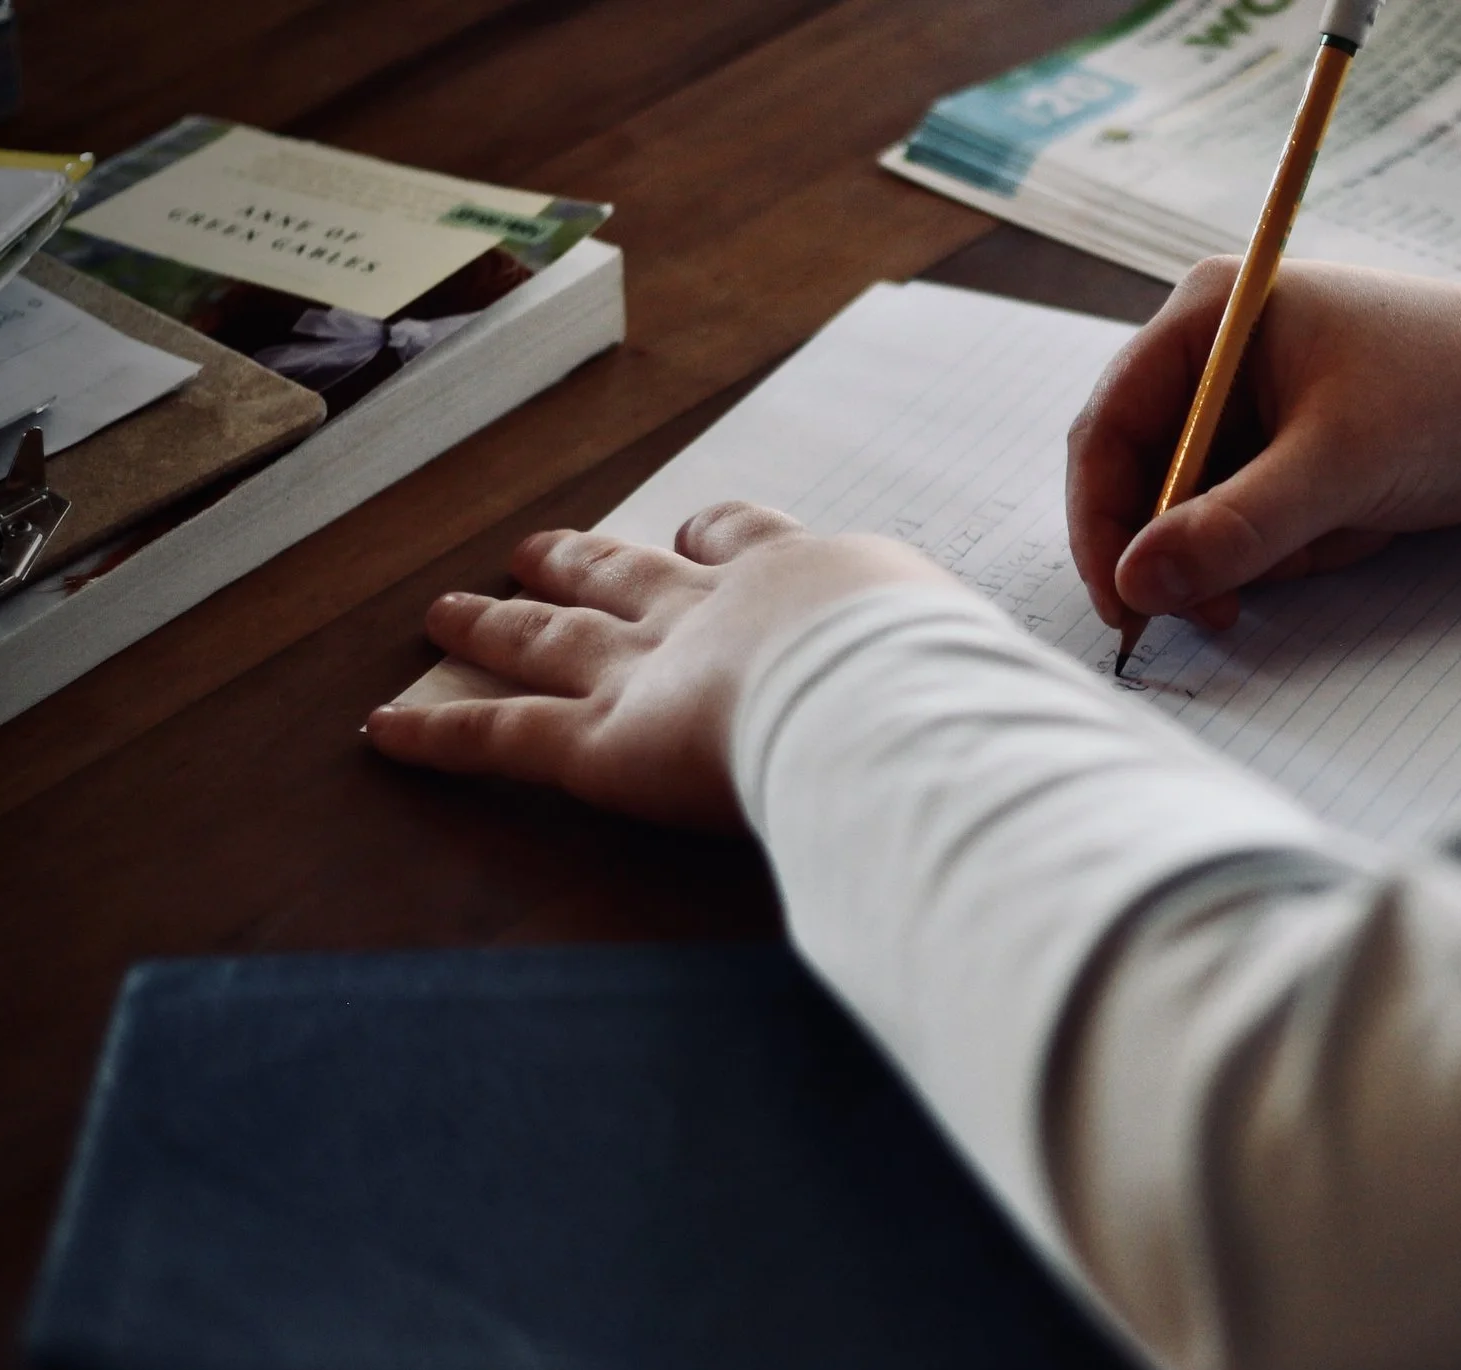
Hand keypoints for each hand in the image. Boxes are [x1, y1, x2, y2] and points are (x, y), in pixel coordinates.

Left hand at [365, 502, 956, 828]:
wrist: (894, 694)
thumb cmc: (963, 690)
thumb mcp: (990, 673)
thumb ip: (997, 698)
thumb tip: (1077, 746)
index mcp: (814, 583)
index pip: (747, 541)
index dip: (714, 538)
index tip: (694, 533)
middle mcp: (718, 608)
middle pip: (630, 573)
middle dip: (585, 560)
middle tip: (542, 546)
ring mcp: (652, 668)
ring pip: (552, 637)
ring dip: (497, 621)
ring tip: (449, 605)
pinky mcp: (603, 741)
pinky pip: (504, 734)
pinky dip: (441, 732)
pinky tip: (382, 732)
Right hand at [1067, 260, 1460, 629]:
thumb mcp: (1338, 469)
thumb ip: (1230, 531)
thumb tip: (1135, 585)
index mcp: (1217, 312)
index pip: (1113, 424)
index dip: (1104, 520)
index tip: (1122, 603)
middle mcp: (1230, 351)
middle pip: (1152, 476)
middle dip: (1192, 546)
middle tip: (1220, 609)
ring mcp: (1269, 404)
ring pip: (1209, 514)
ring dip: (1265, 550)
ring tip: (1345, 531)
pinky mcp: (1308, 451)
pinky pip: (1263, 525)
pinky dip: (1304, 548)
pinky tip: (1369, 526)